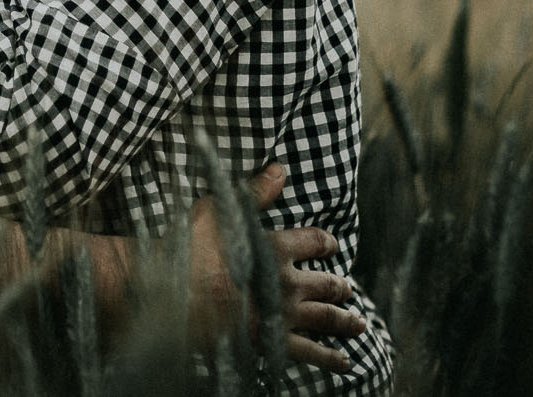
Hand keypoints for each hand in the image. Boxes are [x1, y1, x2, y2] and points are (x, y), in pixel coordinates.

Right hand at [188, 163, 364, 372]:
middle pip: (327, 284)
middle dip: (340, 287)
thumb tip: (279, 169)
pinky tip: (344, 363)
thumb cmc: (188, 251)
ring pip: (327, 318)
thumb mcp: (216, 210)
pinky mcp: (273, 342)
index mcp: (277, 248)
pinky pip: (310, 352)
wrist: (173, 297)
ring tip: (360, 323)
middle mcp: (287, 282)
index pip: (314, 242)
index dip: (326, 243)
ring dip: (346, 321)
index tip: (332, 246)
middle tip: (348, 289)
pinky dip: (330, 358)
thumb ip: (253, 193)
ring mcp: (283, 314)